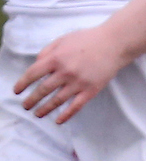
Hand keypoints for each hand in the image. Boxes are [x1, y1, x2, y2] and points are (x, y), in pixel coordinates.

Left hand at [14, 26, 133, 123]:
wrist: (114, 43)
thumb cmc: (88, 39)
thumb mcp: (63, 39)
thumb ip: (47, 51)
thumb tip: (36, 65)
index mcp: (56, 58)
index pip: (33, 74)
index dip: (22, 84)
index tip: (17, 91)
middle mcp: (65, 72)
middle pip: (42, 90)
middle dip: (31, 100)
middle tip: (25, 106)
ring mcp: (78, 82)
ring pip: (57, 100)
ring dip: (45, 109)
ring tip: (37, 114)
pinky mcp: (91, 90)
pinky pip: (76, 106)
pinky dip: (66, 115)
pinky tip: (59, 121)